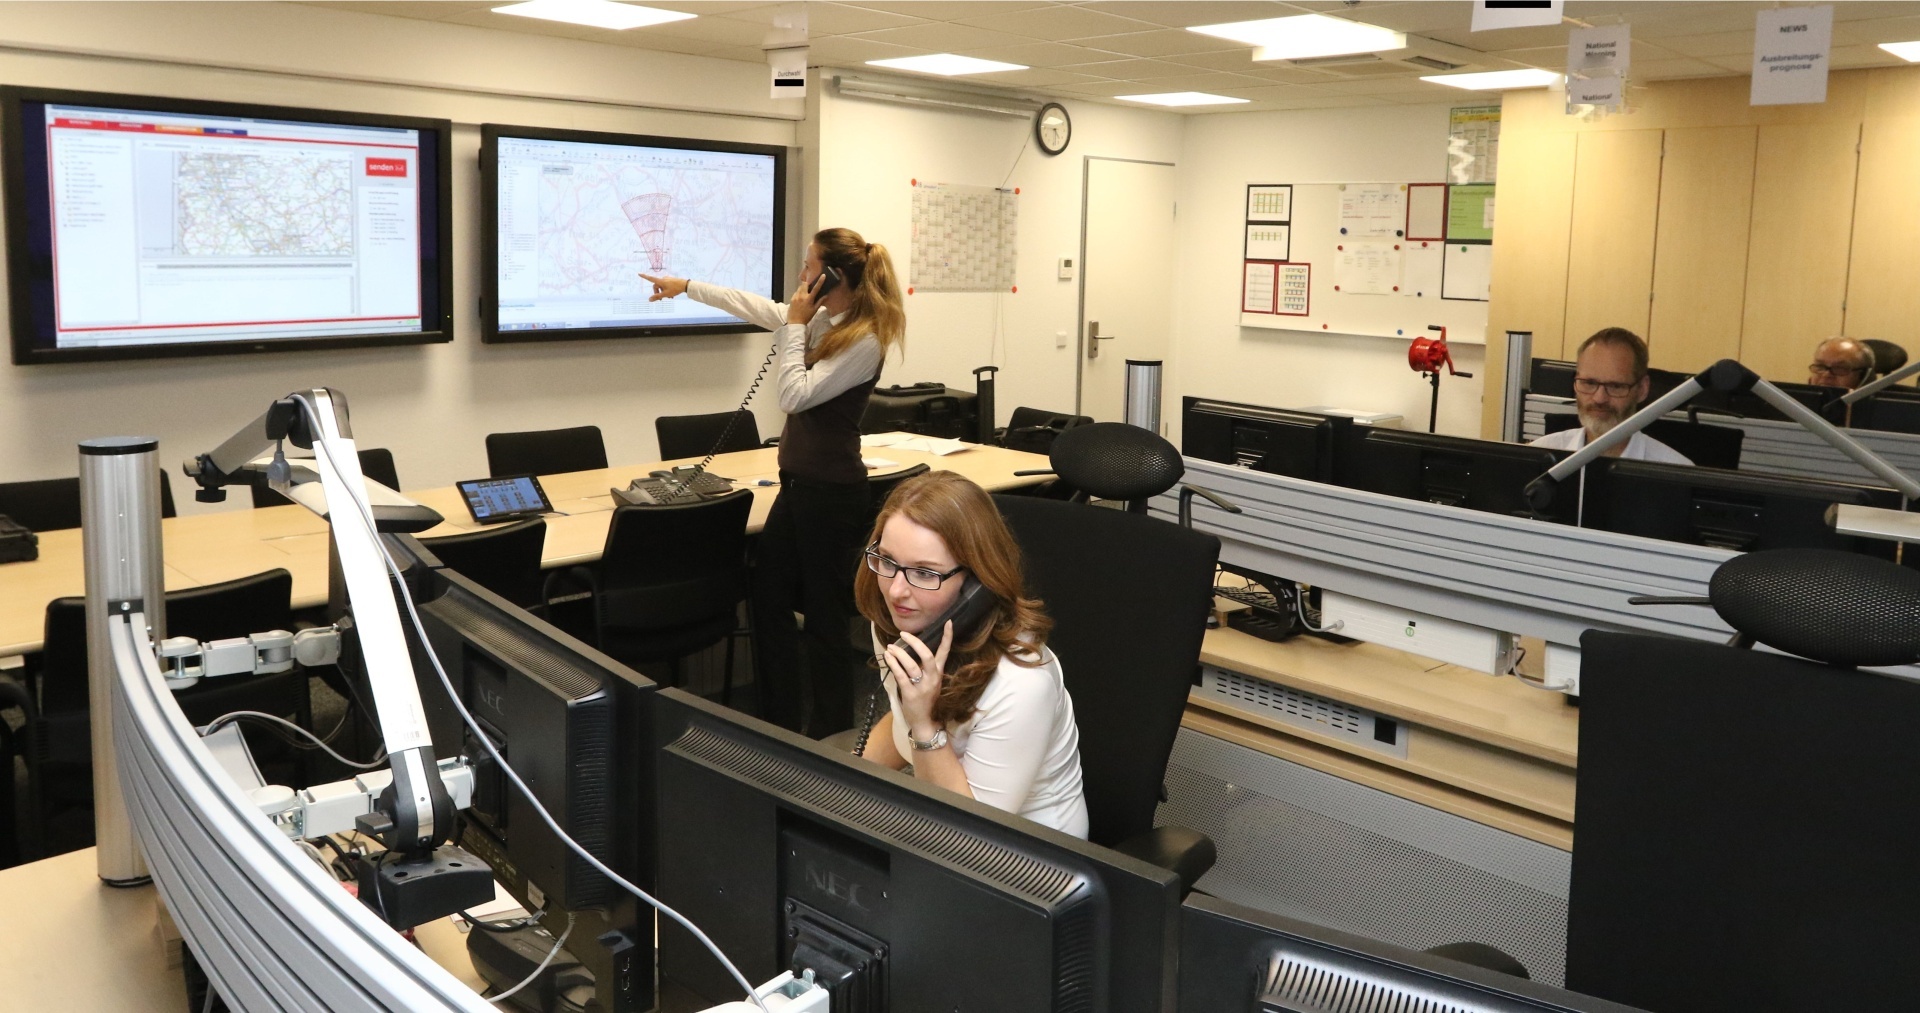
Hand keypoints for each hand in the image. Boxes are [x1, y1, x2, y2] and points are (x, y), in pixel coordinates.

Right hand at [639, 273, 686, 301]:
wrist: (685, 285)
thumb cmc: (675, 289)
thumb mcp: (665, 294)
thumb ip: (657, 297)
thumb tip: (649, 299)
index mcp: (660, 281)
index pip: (650, 278)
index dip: (644, 277)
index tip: (639, 274)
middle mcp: (663, 279)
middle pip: (656, 286)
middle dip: (658, 292)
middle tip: (661, 299)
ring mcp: (667, 279)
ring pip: (662, 287)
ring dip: (663, 292)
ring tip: (669, 298)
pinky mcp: (671, 280)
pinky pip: (666, 286)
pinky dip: (667, 290)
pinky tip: (672, 296)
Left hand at [786, 274, 820, 324]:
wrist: (795, 322)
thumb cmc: (806, 317)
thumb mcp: (814, 310)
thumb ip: (820, 302)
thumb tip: (826, 295)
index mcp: (809, 299)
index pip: (816, 288)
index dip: (820, 281)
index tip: (823, 275)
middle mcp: (802, 296)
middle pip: (805, 284)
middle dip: (808, 284)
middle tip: (810, 288)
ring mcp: (796, 296)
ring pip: (800, 287)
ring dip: (803, 288)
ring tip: (805, 294)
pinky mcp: (791, 298)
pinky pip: (796, 292)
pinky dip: (799, 293)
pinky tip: (800, 299)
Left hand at [884, 623, 951, 741]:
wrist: (924, 722)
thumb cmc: (925, 700)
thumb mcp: (930, 682)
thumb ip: (925, 668)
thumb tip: (912, 649)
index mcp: (938, 674)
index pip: (945, 652)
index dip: (947, 637)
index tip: (949, 622)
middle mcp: (932, 679)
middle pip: (927, 656)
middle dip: (915, 643)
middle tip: (904, 634)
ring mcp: (922, 687)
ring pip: (911, 665)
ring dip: (899, 654)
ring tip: (890, 647)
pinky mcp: (911, 694)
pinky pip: (901, 676)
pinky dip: (894, 665)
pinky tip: (888, 657)